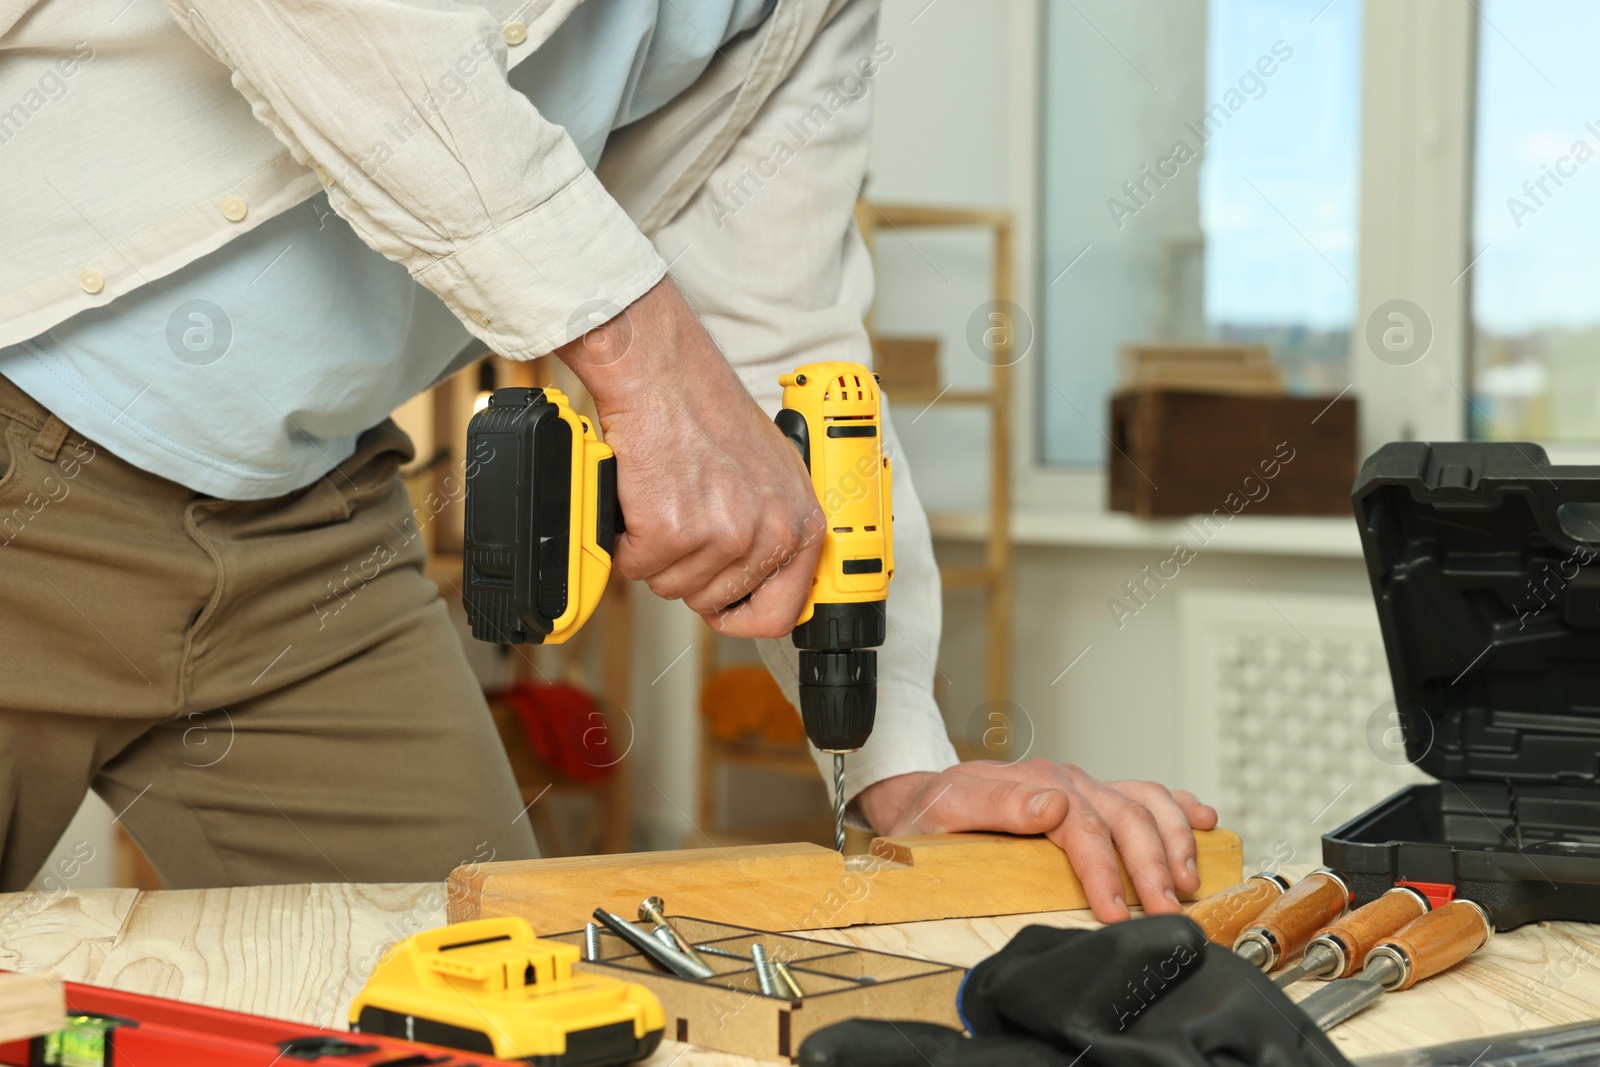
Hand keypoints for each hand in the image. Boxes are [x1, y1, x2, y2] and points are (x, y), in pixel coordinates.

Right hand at [555, 279, 822, 636]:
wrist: (665, 377)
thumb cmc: (709, 413)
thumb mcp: (770, 476)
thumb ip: (772, 529)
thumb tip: (760, 575)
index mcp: (802, 525)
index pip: (781, 613)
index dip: (742, 614)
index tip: (723, 606)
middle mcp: (770, 534)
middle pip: (712, 600)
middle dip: (686, 568)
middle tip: (681, 518)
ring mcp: (724, 535)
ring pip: (670, 586)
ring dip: (655, 552)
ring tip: (664, 499)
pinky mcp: (673, 531)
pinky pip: (636, 567)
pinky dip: (626, 539)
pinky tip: (642, 497)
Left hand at [854, 759, 1217, 923]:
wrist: (928, 797)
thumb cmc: (935, 813)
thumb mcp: (947, 809)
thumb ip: (995, 805)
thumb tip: (1052, 804)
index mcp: (1036, 784)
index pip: (1082, 826)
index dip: (1103, 870)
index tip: (1115, 911)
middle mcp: (1068, 781)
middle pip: (1125, 816)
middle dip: (1151, 867)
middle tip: (1166, 913)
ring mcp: (1085, 785)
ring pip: (1146, 801)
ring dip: (1174, 840)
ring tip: (1188, 883)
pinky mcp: (1094, 795)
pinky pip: (1145, 792)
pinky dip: (1179, 806)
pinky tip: (1205, 821)